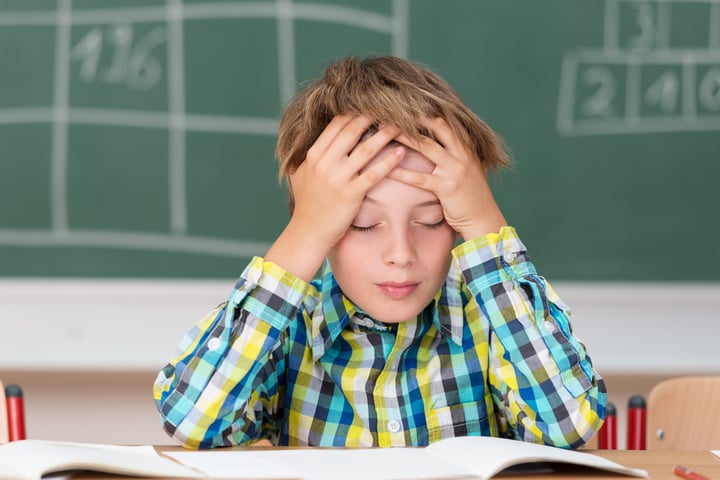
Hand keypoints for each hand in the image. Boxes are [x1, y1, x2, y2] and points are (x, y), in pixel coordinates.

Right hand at [265, 115, 403, 280]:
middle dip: (374, 116)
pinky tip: (401, 153)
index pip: (337, 124)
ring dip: (385, 134)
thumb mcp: (300, 175)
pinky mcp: (351, 194)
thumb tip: (318, 139)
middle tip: (393, 107)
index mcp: (314, 155)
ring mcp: (338, 178)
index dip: (356, 112)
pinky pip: (373, 173)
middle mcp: (324, 163)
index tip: (372, 105)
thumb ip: (310, 156)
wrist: (307, 233)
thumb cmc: (307, 205)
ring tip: (402, 125)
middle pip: (352, 130)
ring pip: (366, 149)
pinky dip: (389, 162)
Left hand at [388, 118, 506, 240]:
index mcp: (466, 146)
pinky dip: (401, 173)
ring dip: (403, 137)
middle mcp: (463, 154)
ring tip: (382, 131)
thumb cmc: (470, 195)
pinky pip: (420, 178)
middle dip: (413, 116)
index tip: (405, 101)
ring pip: (426, 147)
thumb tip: (432, 138)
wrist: (484, 219)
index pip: (445, 120)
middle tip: (390, 109)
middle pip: (436, 125)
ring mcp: (456, 170)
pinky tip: (387, 169)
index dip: (425, 109)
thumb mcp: (467, 167)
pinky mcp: (447, 188)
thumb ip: (454, 152)